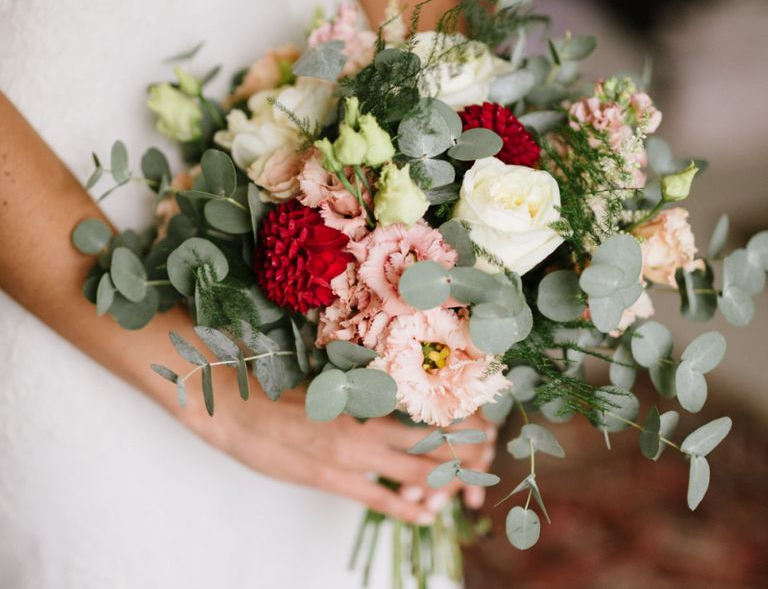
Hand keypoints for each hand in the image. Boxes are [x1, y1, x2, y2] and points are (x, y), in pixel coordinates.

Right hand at [182, 367, 495, 523]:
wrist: (235, 404)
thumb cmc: (280, 384)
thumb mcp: (327, 378)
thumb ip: (362, 387)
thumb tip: (392, 387)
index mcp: (369, 392)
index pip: (429, 405)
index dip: (462, 420)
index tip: (484, 425)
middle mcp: (368, 421)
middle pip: (433, 440)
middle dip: (465, 454)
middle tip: (486, 460)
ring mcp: (352, 452)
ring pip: (415, 471)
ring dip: (444, 484)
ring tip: (464, 492)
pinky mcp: (331, 478)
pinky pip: (380, 499)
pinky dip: (407, 508)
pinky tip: (425, 515)